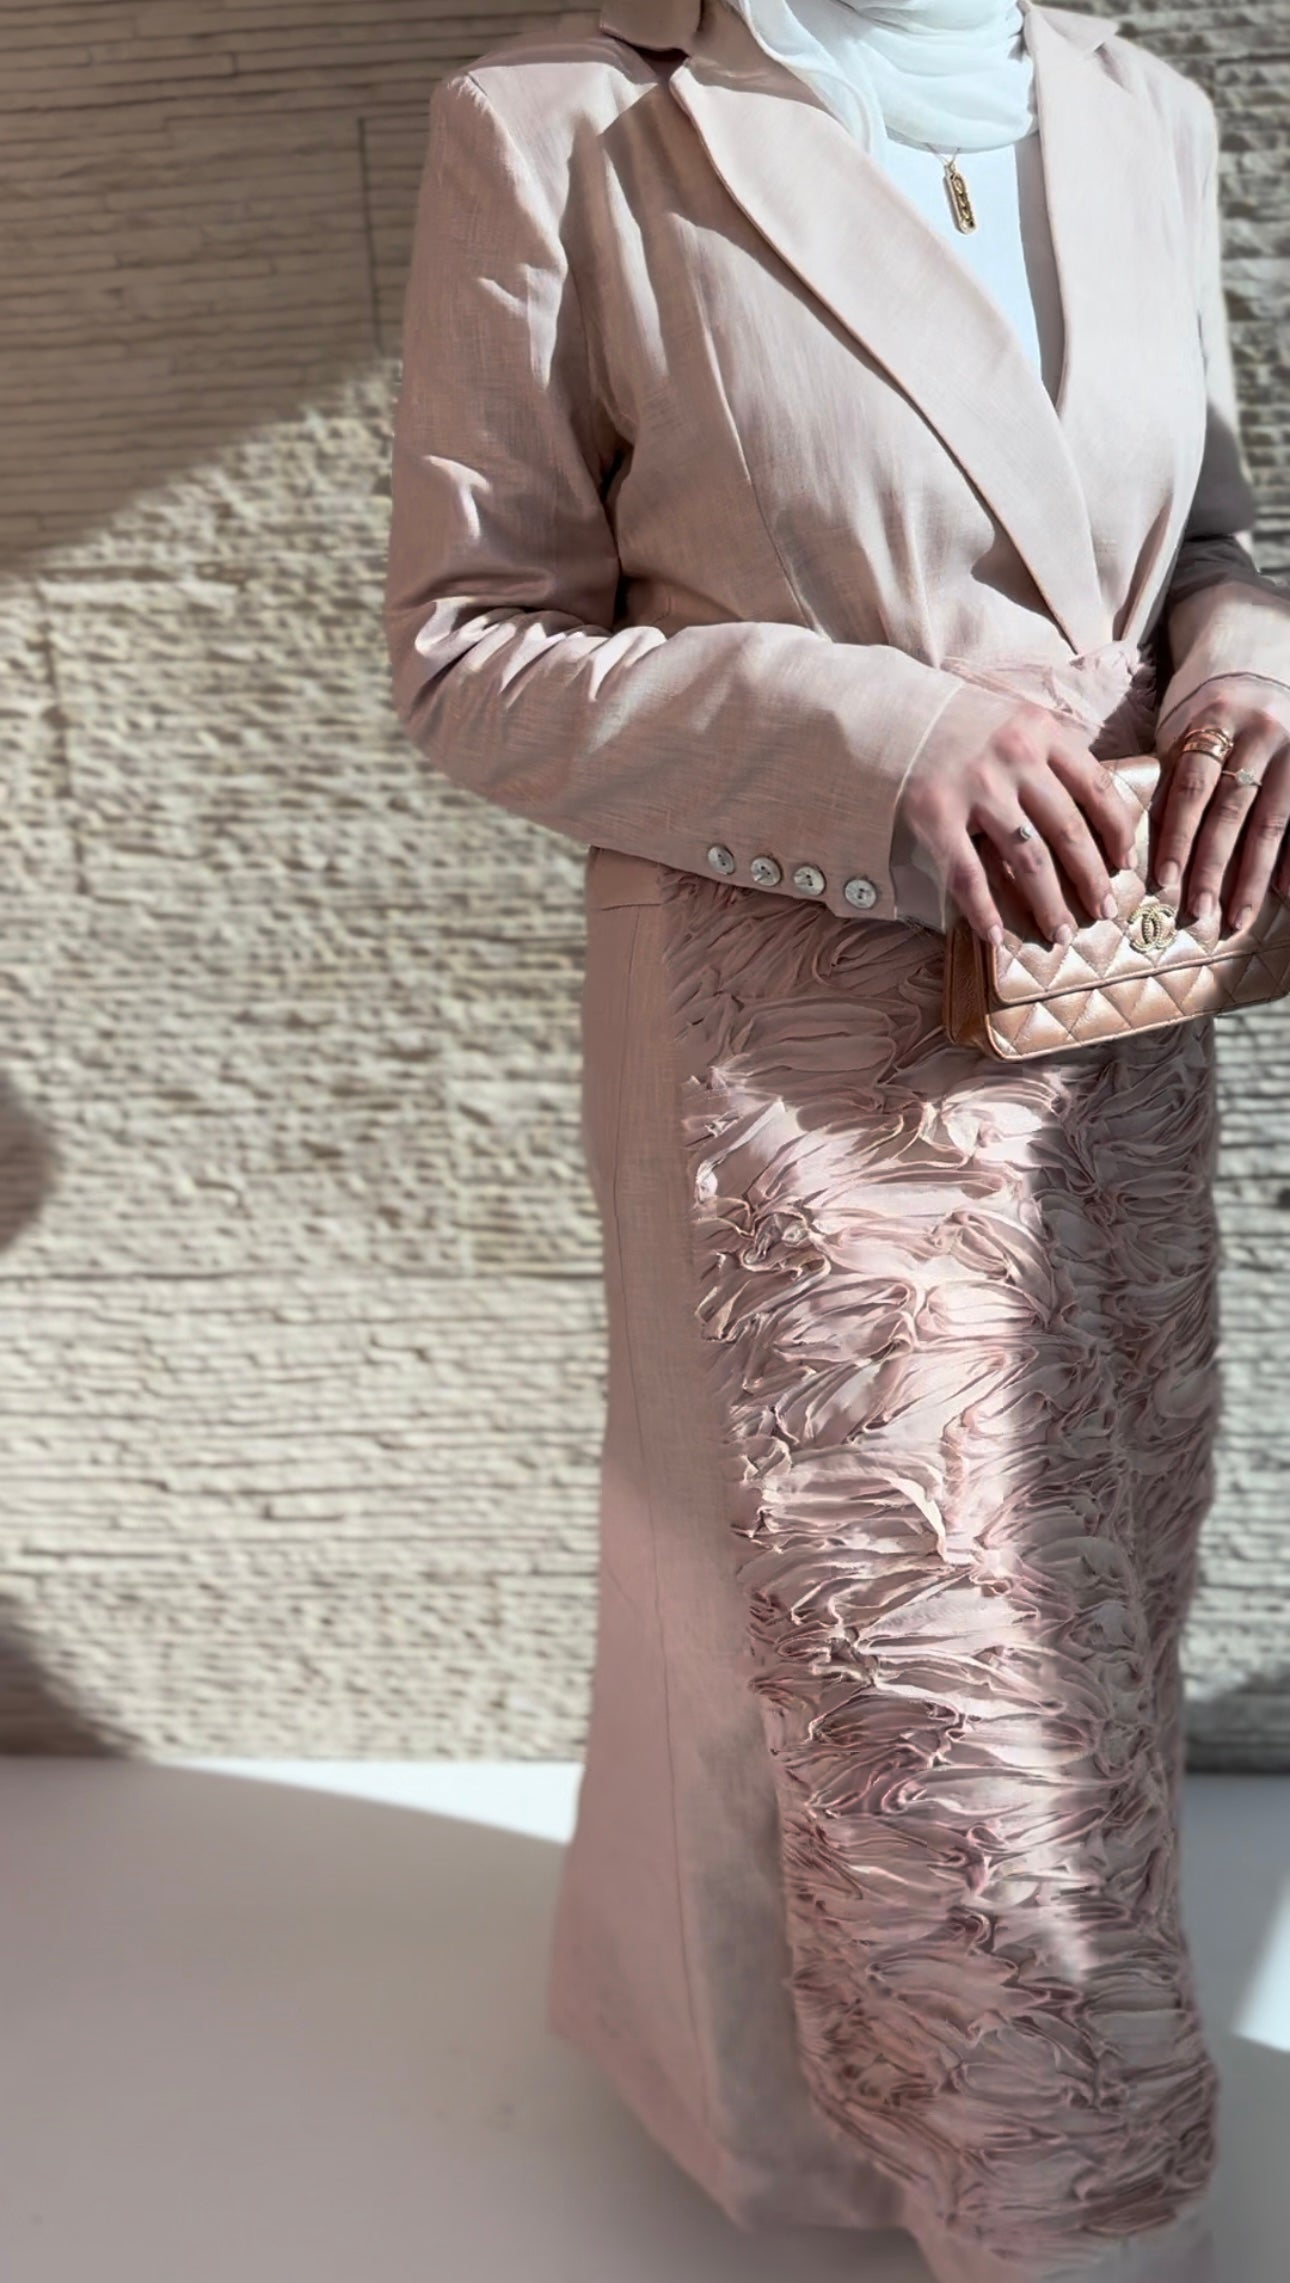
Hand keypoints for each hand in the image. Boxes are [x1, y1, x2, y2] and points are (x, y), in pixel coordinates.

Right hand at [898, 697, 1136, 947]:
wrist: (884, 710)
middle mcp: (1014, 758)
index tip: (1124, 864)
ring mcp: (975, 788)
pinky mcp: (934, 814)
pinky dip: (984, 909)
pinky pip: (968, 873)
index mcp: (1040, 731)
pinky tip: (995, 935)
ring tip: (1061, 933)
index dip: (1116, 831)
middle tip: (1103, 911)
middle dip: (1091, 878)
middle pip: (1068, 830)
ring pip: (1028, 859)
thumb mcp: (1012, 718)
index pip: (1097, 787)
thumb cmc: (955, 720)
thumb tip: (1089, 805)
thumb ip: (1049, 751)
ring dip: (1049, 903)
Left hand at [1153, 674, 1289, 930]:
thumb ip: (1171, 772)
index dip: (1177, 836)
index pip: (1192, 786)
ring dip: (1254, 876)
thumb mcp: (1188, 725)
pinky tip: (1284, 893)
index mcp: (1217, 719)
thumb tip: (1139, 838)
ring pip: (1273, 822)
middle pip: (1232, 810)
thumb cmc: (1218, 709)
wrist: (1272, 662)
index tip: (1164, 881)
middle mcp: (1262, 732)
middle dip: (1213, 866)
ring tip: (1238, 917)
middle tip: (1199, 911)